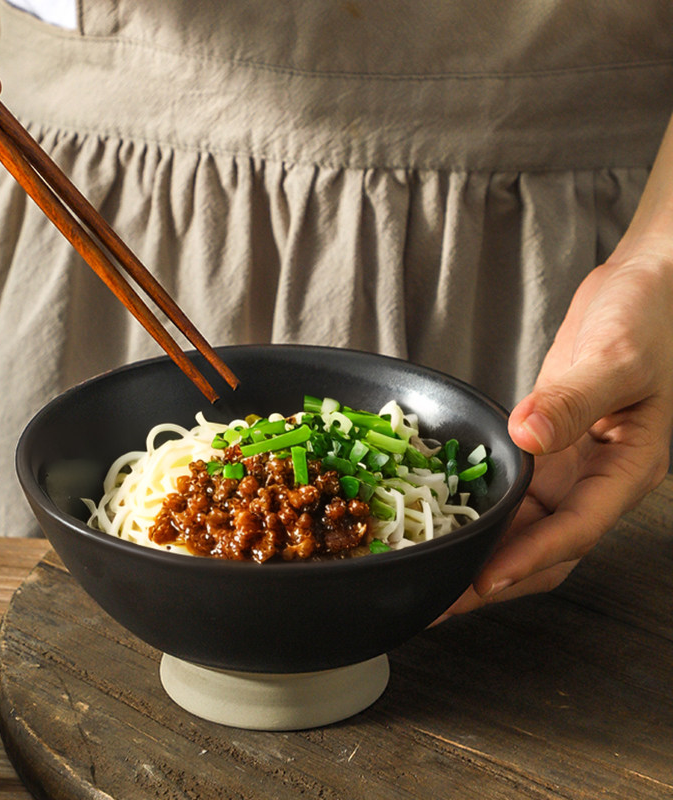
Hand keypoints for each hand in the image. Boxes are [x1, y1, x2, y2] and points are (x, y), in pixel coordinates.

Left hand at [437, 234, 672, 621]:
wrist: (642, 288)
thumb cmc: (648, 318)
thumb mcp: (615, 358)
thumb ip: (573, 400)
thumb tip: (528, 436)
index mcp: (628, 468)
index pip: (575, 529)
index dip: (528, 559)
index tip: (481, 582)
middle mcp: (596, 476)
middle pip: (545, 544)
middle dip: (495, 576)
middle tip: (441, 600)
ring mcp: (569, 463)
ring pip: (526, 525)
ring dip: (484, 550)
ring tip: (435, 572)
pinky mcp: (545, 445)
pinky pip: (513, 490)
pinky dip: (484, 511)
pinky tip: (449, 519)